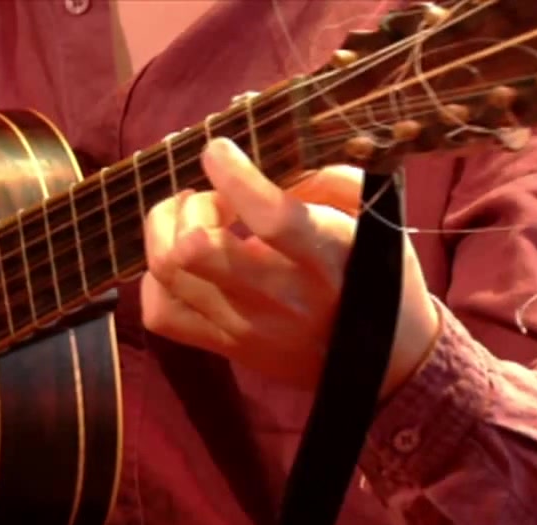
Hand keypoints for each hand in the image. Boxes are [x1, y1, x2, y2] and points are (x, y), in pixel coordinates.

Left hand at [141, 137, 440, 396]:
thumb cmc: (373, 272)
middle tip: (211, 200)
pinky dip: (156, 279)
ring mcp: (245, 328)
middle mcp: (282, 298)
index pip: (271, 219)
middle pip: (195, 250)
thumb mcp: (369, 216)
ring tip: (191, 221)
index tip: (219, 150)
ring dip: (166, 233)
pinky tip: (182, 264)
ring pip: (168, 274)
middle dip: (192, 208)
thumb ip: (325, 178)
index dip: (234, 178)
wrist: (380, 362)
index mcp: (327, 259)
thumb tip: (266, 158)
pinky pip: (160, 313)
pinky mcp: (223, 348)